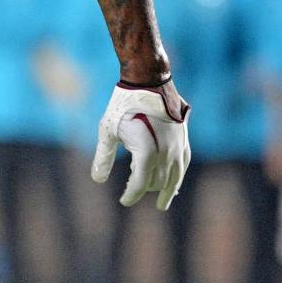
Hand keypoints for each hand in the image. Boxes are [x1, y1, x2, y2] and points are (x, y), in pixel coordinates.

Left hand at [92, 78, 190, 209]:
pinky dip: (178, 174)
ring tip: (163, 202)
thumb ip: (104, 156)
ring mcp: (178, 145)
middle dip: (144, 188)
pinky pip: (184, 162)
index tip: (124, 201)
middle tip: (132, 189)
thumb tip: (97, 179)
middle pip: (157, 181)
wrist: (148, 80)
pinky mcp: (183, 137)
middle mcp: (166, 151)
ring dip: (167, 189)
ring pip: (174, 175)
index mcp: (146, 152)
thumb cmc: (123, 105)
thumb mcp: (108, 130)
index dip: (131, 195)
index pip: (140, 183)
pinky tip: (175, 180)